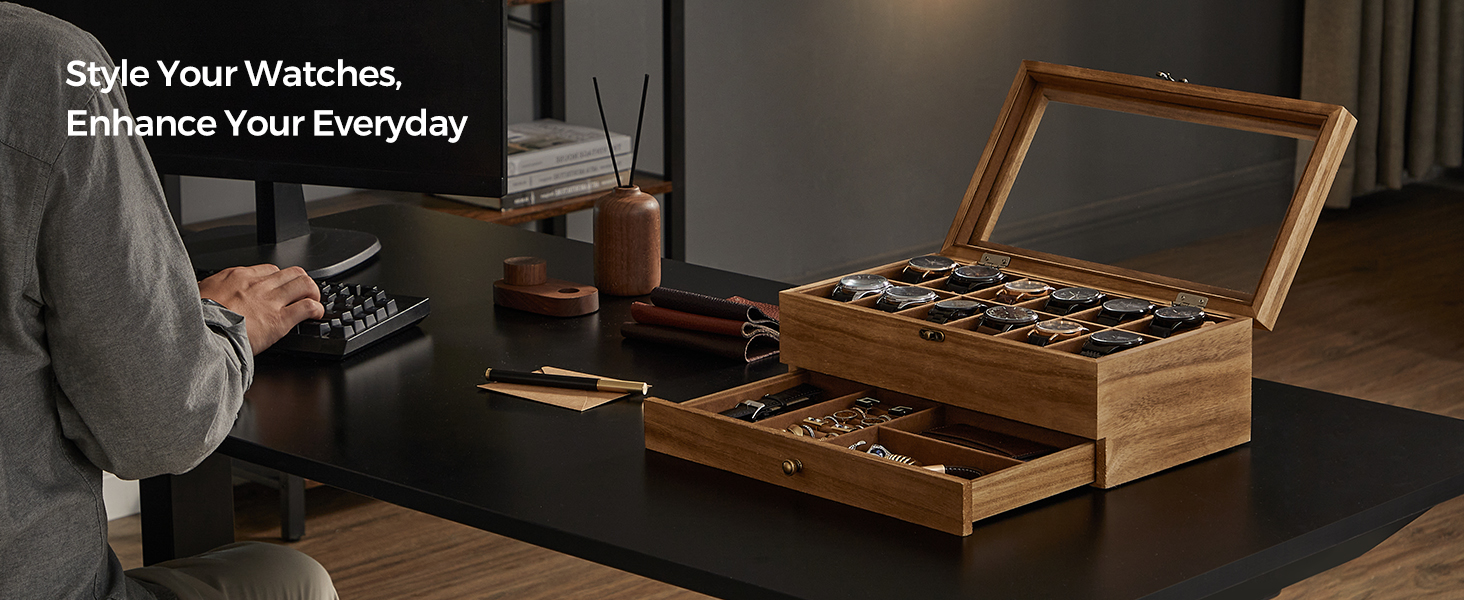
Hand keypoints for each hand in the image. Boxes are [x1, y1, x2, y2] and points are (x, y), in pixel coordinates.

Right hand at [197, 265, 323, 354]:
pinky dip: (316, 309)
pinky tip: (316, 314)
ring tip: (313, 300)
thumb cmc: (196, 319)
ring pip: (303, 285)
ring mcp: (269, 301)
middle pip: (292, 273)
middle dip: (301, 281)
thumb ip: (210, 290)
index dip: (279, 279)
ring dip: (312, 292)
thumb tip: (206, 293)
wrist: (198, 336)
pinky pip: (307, 307)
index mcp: (237, 277)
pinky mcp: (279, 321)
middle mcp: (257, 285)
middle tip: (304, 292)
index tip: (281, 287)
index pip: (269, 270)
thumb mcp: (197, 294)